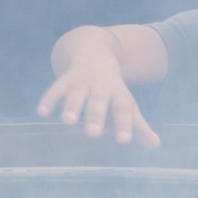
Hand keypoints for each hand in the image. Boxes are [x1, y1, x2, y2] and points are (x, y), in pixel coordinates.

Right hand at [37, 30, 159, 146]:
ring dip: (72, 107)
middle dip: (95, 116)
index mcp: (119, 95)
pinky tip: (42, 113)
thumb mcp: (126, 104)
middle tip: (93, 133)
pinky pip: (56, 89)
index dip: (124, 124)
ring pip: (76, 95)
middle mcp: (101, 87)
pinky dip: (49, 100)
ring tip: (68, 122)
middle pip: (99, 102)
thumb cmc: (113, 90)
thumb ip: (138, 126)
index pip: (123, 110)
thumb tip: (155, 145)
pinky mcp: (65, 79)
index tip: (123, 140)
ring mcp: (82, 82)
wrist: (95, 52)